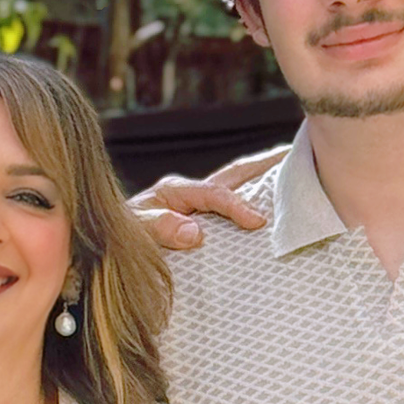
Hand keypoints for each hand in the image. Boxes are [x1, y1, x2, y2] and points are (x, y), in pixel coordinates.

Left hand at [128, 153, 286, 252]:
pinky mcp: (200, 221)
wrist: (103, 248)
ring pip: (238, 187)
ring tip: (300, 175)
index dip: (237, 206)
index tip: (257, 222)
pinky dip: (256, 203)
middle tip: (300, 156)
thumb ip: (158, 228)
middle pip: (236, 174)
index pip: (215, 194)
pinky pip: (232, 210)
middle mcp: (190, 194)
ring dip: (266, 180)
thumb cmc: (116, 239)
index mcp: (176, 192)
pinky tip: (276, 211)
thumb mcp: (132, 233)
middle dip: (267, 165)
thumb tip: (194, 233)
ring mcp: (197, 207)